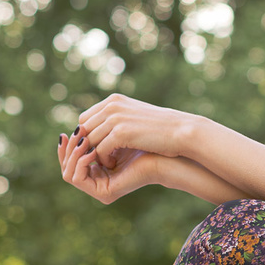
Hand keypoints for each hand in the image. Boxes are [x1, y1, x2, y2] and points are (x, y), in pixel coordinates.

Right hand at [57, 129, 158, 203]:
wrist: (162, 156)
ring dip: (74, 154)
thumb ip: (98, 133)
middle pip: (67, 166)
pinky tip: (92, 150)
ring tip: (85, 139)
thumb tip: (78, 123)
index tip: (73, 128)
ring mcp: (99, 189)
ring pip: (68, 173)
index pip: (72, 159)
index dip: (68, 144)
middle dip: (69, 148)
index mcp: (98, 169)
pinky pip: (78, 178)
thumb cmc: (143, 143)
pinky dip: (82, 162)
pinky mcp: (103, 193)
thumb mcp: (114, 135)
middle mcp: (96, 181)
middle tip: (76, 132)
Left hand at [76, 94, 191, 168]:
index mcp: (114, 100)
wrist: (182, 131)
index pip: (85, 118)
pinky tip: (114, 164)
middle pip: (83, 129)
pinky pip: (99, 150)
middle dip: (88, 145)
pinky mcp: (121, 133)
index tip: (98, 148)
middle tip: (99, 158)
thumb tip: (98, 129)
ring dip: (94, 154)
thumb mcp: (135, 116)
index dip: (88, 135)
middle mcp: (112, 106)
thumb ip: (117, 118)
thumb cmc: (161, 128)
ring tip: (108, 161)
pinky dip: (104, 160)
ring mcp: (116, 118)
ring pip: (89, 141)